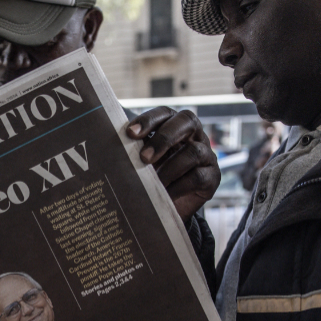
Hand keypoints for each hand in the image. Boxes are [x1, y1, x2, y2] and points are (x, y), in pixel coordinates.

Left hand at [126, 107, 219, 222]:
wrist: (173, 207)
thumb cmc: (157, 177)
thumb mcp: (146, 161)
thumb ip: (135, 150)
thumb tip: (109, 146)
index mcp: (175, 126)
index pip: (165, 113)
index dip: (149, 120)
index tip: (130, 133)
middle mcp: (194, 136)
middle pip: (186, 122)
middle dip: (163, 138)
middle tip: (143, 158)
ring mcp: (207, 155)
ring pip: (193, 152)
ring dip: (170, 167)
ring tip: (153, 181)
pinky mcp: (212, 177)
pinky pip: (198, 177)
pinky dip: (179, 186)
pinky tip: (165, 193)